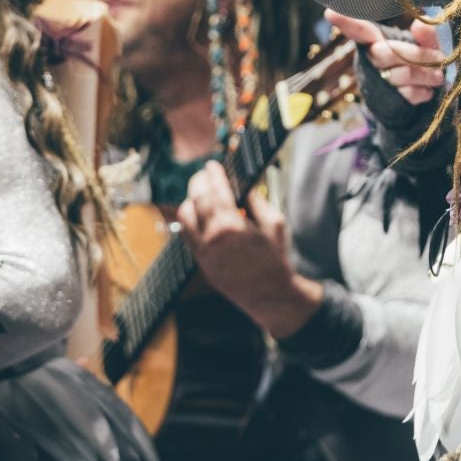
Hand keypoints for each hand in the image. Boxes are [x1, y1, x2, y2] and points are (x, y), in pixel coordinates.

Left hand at [177, 162, 321, 338]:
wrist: (270, 295)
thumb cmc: (275, 260)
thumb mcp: (274, 223)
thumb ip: (256, 200)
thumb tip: (242, 184)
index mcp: (231, 226)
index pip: (216, 190)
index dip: (213, 174)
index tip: (213, 165)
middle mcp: (212, 237)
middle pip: (196, 198)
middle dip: (199, 182)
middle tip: (204, 174)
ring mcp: (203, 251)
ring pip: (185, 215)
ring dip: (191, 199)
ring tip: (201, 194)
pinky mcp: (200, 261)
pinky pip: (186, 234)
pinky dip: (189, 219)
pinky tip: (198, 213)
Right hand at [327, 10, 442, 105]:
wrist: (423, 97)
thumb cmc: (423, 62)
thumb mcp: (428, 45)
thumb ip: (428, 35)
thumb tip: (419, 25)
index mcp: (377, 41)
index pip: (360, 31)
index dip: (346, 22)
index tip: (331, 13)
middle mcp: (372, 61)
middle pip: (387, 53)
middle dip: (418, 55)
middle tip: (440, 58)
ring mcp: (378, 82)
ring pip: (402, 74)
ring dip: (426, 75)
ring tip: (439, 76)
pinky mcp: (388, 102)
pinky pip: (407, 94)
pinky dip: (423, 92)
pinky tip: (427, 91)